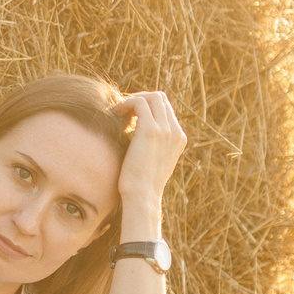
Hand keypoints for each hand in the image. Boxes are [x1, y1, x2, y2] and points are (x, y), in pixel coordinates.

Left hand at [112, 90, 186, 222]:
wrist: (141, 196)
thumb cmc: (140, 182)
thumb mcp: (151, 159)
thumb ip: (150, 143)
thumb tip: (134, 127)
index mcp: (178, 138)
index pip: (165, 108)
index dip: (146, 105)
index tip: (129, 113)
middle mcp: (175, 132)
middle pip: (160, 98)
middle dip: (139, 99)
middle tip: (122, 110)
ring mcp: (166, 130)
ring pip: (151, 97)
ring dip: (132, 100)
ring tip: (118, 111)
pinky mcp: (151, 130)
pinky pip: (139, 103)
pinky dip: (126, 103)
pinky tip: (115, 113)